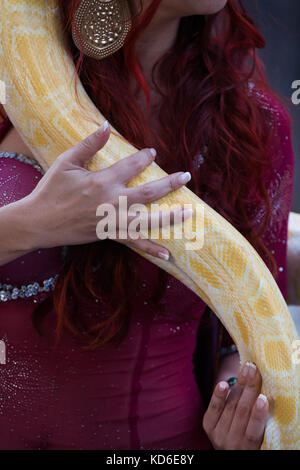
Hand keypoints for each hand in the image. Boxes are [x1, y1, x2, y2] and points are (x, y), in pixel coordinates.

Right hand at [23, 122, 191, 257]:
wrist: (39, 222)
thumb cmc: (51, 190)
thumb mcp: (66, 162)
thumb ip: (89, 144)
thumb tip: (106, 125)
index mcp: (103, 181)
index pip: (132, 166)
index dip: (144, 157)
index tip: (152, 153)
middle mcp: (112, 202)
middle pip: (149, 193)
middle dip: (170, 184)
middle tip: (186, 177)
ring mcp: (113, 221)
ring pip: (148, 221)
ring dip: (170, 217)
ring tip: (189, 212)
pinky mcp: (110, 235)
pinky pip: (135, 242)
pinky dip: (151, 248)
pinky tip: (167, 254)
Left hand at [203, 362, 268, 449]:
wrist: (231, 446)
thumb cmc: (251, 433)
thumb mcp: (259, 433)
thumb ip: (258, 417)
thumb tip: (262, 387)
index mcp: (250, 448)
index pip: (253, 432)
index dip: (258, 415)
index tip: (263, 398)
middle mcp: (233, 444)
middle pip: (241, 413)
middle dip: (249, 389)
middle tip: (254, 370)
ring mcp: (218, 435)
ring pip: (230, 406)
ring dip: (239, 385)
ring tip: (247, 369)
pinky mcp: (208, 426)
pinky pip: (213, 409)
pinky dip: (218, 395)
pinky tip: (223, 384)